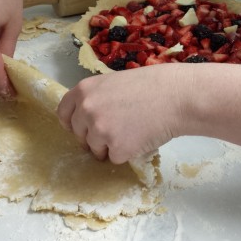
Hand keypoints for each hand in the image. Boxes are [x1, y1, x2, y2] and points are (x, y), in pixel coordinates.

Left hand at [58, 64, 190, 163]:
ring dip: (111, 146)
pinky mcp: (116, 149)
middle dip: (93, 137)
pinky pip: (115, 158)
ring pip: (96, 149)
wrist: (177, 97)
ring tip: (134, 131)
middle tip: (116, 131)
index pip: (63, 113)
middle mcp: (86, 110)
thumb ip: (97, 98)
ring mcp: (99, 131)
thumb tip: (88, 118)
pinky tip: (142, 138)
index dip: (71, 123)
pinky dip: (128, 153)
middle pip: (79, 134)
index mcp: (83, 91)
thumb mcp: (114, 83)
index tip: (79, 129)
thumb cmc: (152, 86)